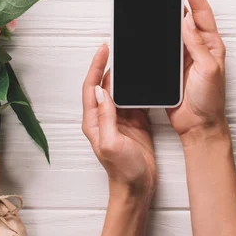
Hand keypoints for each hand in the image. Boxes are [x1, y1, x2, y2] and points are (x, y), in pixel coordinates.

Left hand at [82, 44, 157, 198]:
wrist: (137, 188)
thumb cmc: (122, 171)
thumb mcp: (112, 143)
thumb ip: (106, 117)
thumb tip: (102, 91)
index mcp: (94, 121)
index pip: (92, 86)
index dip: (96, 66)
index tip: (104, 49)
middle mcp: (104, 117)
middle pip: (104, 84)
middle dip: (109, 64)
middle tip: (118, 47)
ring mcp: (119, 119)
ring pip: (120, 90)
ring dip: (124, 75)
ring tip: (131, 58)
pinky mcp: (134, 122)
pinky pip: (134, 100)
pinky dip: (137, 88)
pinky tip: (143, 79)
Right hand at [167, 0, 226, 140]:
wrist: (198, 125)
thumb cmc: (210, 102)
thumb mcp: (208, 70)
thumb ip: (197, 45)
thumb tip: (187, 21)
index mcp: (211, 45)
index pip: (202, 12)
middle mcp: (198, 47)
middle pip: (186, 16)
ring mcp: (184, 56)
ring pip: (173, 30)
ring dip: (165, 15)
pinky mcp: (172, 67)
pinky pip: (163, 47)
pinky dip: (156, 36)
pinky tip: (149, 29)